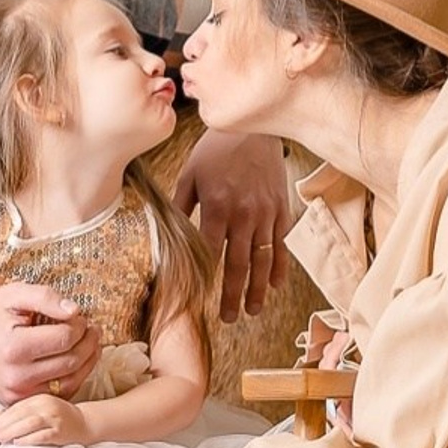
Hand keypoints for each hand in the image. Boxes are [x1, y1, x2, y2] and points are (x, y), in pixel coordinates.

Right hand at [0, 280, 96, 403]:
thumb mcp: (12, 295)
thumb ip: (45, 297)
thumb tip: (74, 310)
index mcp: (15, 348)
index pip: (65, 338)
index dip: (79, 325)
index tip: (79, 316)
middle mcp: (17, 376)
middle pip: (71, 362)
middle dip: (88, 343)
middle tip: (92, 329)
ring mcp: (17, 394)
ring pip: (70, 382)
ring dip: (87, 362)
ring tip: (91, 343)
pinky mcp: (18, 402)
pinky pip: (57, 394)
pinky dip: (73, 378)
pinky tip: (77, 361)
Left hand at [0, 393, 86, 447]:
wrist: (85, 423)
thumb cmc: (61, 418)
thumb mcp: (43, 409)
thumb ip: (26, 412)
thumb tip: (3, 422)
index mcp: (41, 398)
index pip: (17, 405)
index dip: (3, 416)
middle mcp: (47, 405)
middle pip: (21, 414)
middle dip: (4, 425)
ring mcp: (54, 418)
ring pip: (29, 423)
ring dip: (12, 431)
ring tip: (1, 439)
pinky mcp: (60, 431)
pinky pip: (41, 435)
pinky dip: (28, 439)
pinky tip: (18, 443)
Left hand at [174, 128, 292, 319]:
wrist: (255, 128)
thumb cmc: (216, 149)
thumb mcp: (190, 173)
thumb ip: (180, 206)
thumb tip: (166, 234)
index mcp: (217, 205)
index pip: (210, 252)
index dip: (206, 279)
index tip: (199, 299)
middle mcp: (245, 214)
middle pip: (238, 264)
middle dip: (232, 295)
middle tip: (227, 318)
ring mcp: (267, 214)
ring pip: (263, 261)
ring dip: (257, 290)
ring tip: (251, 311)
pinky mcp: (282, 210)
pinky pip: (282, 245)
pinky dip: (279, 267)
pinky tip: (275, 286)